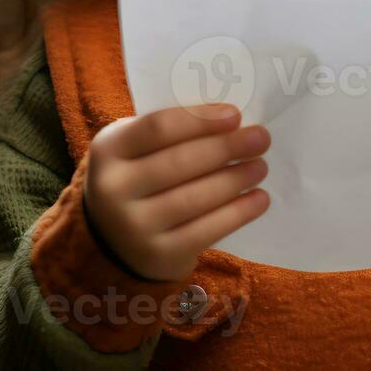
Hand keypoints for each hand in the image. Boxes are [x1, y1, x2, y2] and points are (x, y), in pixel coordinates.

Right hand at [84, 103, 270, 281]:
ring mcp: (133, 226)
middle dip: (227, 148)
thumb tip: (232, 123)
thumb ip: (171, 133)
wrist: (112, 238)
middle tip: (261, 138)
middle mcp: (113, 188)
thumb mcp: (135, 147)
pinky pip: (205, 231)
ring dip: (236, 180)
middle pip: (180, 162)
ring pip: (194, 198)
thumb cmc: (136, 177)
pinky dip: (238, 213)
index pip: (159, 128)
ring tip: (261, 167)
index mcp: (109, 149)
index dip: (200, 120)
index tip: (235, 115)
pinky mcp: (157, 255)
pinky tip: (259, 199)